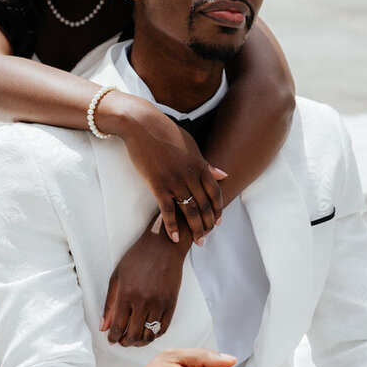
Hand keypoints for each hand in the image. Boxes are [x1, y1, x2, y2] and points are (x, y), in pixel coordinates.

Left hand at [100, 218, 189, 346]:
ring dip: (139, 342)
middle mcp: (143, 301)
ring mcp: (159, 303)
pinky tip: (148, 332)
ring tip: (134, 339)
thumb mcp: (117, 277)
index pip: (118, 326)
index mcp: (127, 294)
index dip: (113, 337)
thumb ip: (109, 304)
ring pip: (149, 335)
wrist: (163, 246)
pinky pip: (163, 328)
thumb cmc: (137, 258)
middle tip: (121, 341)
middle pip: (133, 335)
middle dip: (124, 342)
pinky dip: (154, 335)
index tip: (111, 339)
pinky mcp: (172, 304)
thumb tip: (103, 326)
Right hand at [116, 100, 225, 243]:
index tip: (219, 221)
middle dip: (208, 224)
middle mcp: (190, 175)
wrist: (142, 125)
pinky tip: (174, 237)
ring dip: (195, 228)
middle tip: (207, 237)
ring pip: (190, 210)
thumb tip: (224, 174)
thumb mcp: (191, 145)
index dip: (218, 209)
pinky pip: (167, 209)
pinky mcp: (157, 184)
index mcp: (199, 165)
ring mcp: (174, 180)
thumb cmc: (166, 133)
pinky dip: (172, 225)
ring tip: (198, 241)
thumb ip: (206, 163)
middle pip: (205, 205)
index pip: (215, 192)